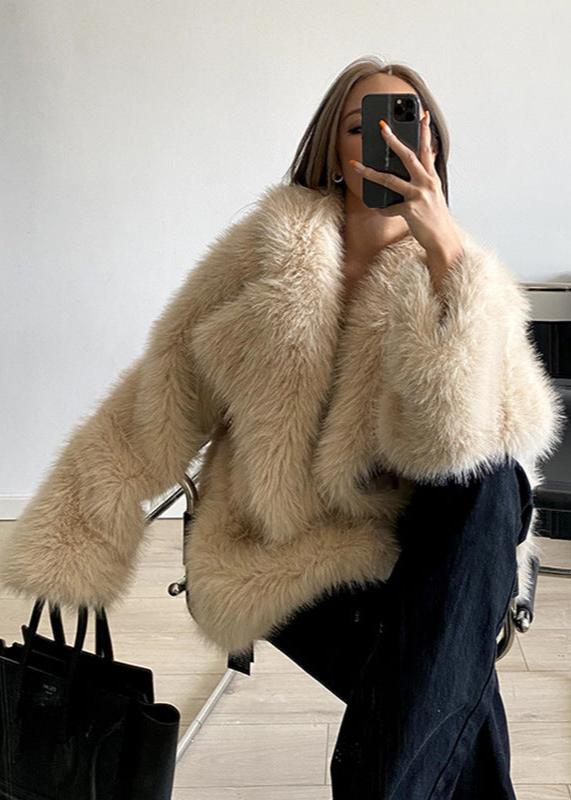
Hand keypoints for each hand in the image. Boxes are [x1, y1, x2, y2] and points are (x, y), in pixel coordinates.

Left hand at [349, 111, 463, 287]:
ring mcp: (418, 196)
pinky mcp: (410, 210)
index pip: (427, 149)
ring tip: (356, 166)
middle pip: (407, 156)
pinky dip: (382, 208)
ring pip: (390, 179)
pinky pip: (389, 207)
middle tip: (382, 127)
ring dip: (370, 172)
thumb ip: (430, 174)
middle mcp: (426, 184)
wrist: (443, 241)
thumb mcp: (436, 194)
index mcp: (432, 178)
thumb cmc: (436, 219)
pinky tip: (377, 208)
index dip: (425, 131)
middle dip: (393, 140)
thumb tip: (428, 154)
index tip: (421, 114)